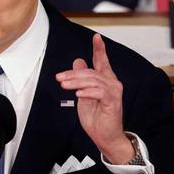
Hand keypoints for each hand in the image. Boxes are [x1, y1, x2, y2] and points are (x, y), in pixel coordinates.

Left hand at [55, 33, 135, 163]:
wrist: (105, 136)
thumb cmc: (97, 117)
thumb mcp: (84, 95)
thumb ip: (82, 79)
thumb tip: (78, 62)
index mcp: (106, 81)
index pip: (102, 61)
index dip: (99, 49)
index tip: (97, 37)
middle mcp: (112, 83)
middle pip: (91, 72)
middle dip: (73, 73)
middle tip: (59, 77)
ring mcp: (114, 92)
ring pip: (93, 80)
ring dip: (76, 82)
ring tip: (64, 85)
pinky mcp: (113, 102)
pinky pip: (99, 92)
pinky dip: (87, 92)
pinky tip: (78, 95)